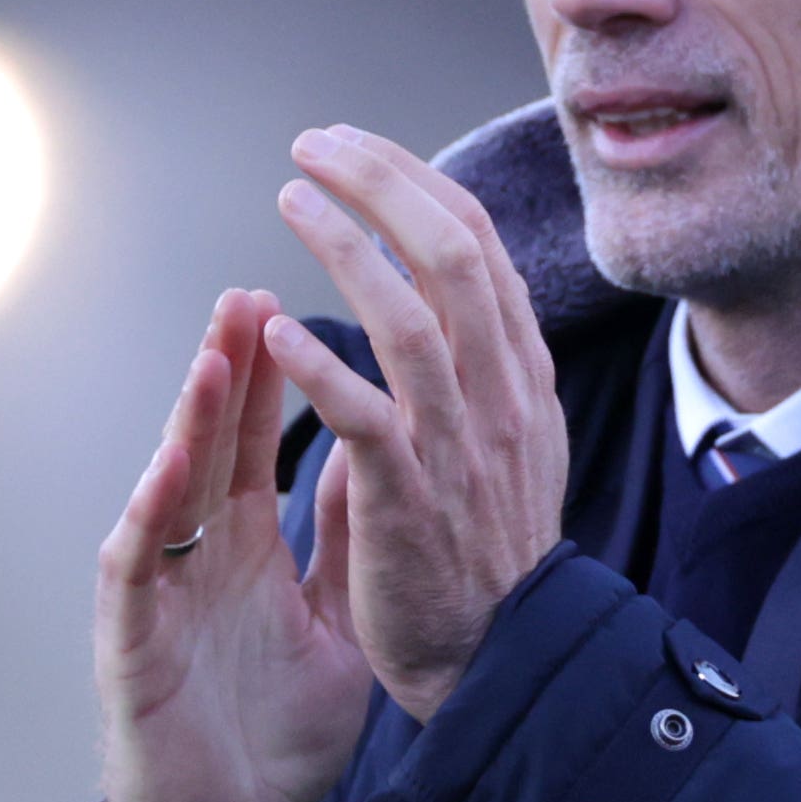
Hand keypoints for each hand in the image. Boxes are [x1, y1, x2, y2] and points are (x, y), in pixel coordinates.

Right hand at [91, 288, 375, 801]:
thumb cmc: (275, 738)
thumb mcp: (334, 620)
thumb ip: (345, 538)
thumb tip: (370, 448)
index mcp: (244, 551)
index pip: (253, 443)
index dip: (270, 376)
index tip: (288, 301)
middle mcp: (197, 563)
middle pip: (207, 448)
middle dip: (225, 371)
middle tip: (244, 292)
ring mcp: (161, 604)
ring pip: (165, 496)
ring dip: (186, 426)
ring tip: (213, 356)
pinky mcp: (132, 655)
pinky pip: (135, 579)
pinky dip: (146, 524)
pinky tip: (162, 476)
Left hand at [264, 123, 567, 724]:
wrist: (500, 656)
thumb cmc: (488, 549)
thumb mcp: (515, 440)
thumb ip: (485, 364)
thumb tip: (446, 290)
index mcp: (522, 374)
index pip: (479, 245)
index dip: (415, 182)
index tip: (355, 148)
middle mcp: (501, 396)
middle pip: (453, 255)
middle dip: (382, 183)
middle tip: (315, 145)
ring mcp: (460, 446)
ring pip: (414, 319)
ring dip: (346, 250)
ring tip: (290, 202)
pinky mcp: (411, 500)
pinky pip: (369, 416)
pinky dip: (323, 367)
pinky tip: (278, 332)